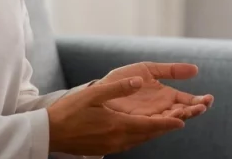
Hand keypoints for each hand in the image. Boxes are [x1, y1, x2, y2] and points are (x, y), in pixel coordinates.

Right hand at [47, 77, 184, 155]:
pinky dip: (140, 135)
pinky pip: (129, 143)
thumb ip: (118, 88)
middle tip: (181, 120)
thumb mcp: (93, 95)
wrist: (49, 133)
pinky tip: (141, 130)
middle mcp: (117, 139)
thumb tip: (139, 81)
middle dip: (165, 127)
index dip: (167, 123)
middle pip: (148, 134)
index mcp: (117, 125)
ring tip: (166, 124)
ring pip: (139, 140)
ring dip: (153, 132)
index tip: (182, 121)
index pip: (149, 125)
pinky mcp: (105, 149)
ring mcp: (111, 146)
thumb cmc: (69, 111)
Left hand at [99, 61, 213, 119]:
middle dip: (194, 110)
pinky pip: (154, 124)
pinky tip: (174, 117)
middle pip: (183, 112)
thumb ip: (171, 70)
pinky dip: (165, 121)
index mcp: (166, 96)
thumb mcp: (149, 69)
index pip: (187, 101)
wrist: (101, 89)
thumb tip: (196, 70)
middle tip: (204, 106)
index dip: (198, 101)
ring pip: (170, 119)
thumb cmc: (125, 79)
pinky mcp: (138, 121)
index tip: (208, 99)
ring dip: (182, 115)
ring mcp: (150, 117)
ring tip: (189, 110)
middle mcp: (161, 109)